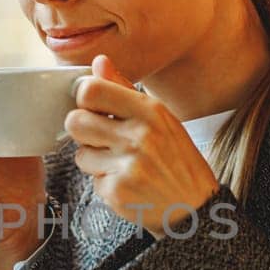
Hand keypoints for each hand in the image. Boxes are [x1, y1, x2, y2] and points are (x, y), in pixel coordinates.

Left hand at [65, 55, 221, 237]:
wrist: (194, 207)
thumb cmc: (176, 159)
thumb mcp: (160, 118)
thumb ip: (124, 89)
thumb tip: (99, 62)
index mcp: (150, 111)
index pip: (91, 90)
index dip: (84, 99)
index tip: (92, 107)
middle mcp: (139, 136)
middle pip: (75, 122)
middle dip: (83, 131)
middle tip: (101, 138)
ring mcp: (128, 166)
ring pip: (80, 154)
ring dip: (94, 160)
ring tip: (121, 164)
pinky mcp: (117, 192)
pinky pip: (91, 180)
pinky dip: (105, 182)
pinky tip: (127, 183)